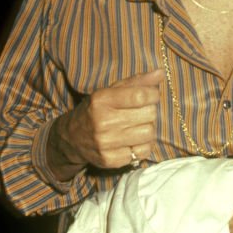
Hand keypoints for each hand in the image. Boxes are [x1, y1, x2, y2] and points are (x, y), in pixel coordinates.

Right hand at [47, 69, 164, 179]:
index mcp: (102, 99)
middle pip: (149, 115)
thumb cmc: (97, 109)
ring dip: (149, 129)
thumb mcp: (111, 91)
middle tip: (142, 113)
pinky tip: (133, 141)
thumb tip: (161, 72)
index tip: (152, 96)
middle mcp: (103, 121)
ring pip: (149, 134)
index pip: (140, 96)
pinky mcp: (110, 160)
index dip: (153, 95)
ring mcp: (106, 143)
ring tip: (139, 127)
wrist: (72, 138)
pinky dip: (143, 146)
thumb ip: (137, 81)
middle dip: (150, 112)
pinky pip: (143, 152)